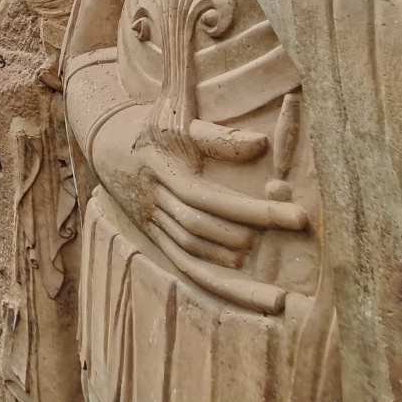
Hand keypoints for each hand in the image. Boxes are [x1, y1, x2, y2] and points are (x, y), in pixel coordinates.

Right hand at [92, 103, 306, 269]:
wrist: (104, 138)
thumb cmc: (151, 124)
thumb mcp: (176, 116)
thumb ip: (216, 134)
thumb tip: (261, 145)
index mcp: (160, 163)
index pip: (207, 194)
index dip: (251, 207)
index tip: (297, 215)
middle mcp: (153, 194)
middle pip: (201, 222)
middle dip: (251, 227)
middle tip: (296, 228)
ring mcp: (150, 216)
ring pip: (189, 247)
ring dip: (230, 262)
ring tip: (272, 273)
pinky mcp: (151, 232)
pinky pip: (182, 261)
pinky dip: (212, 279)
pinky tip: (242, 286)